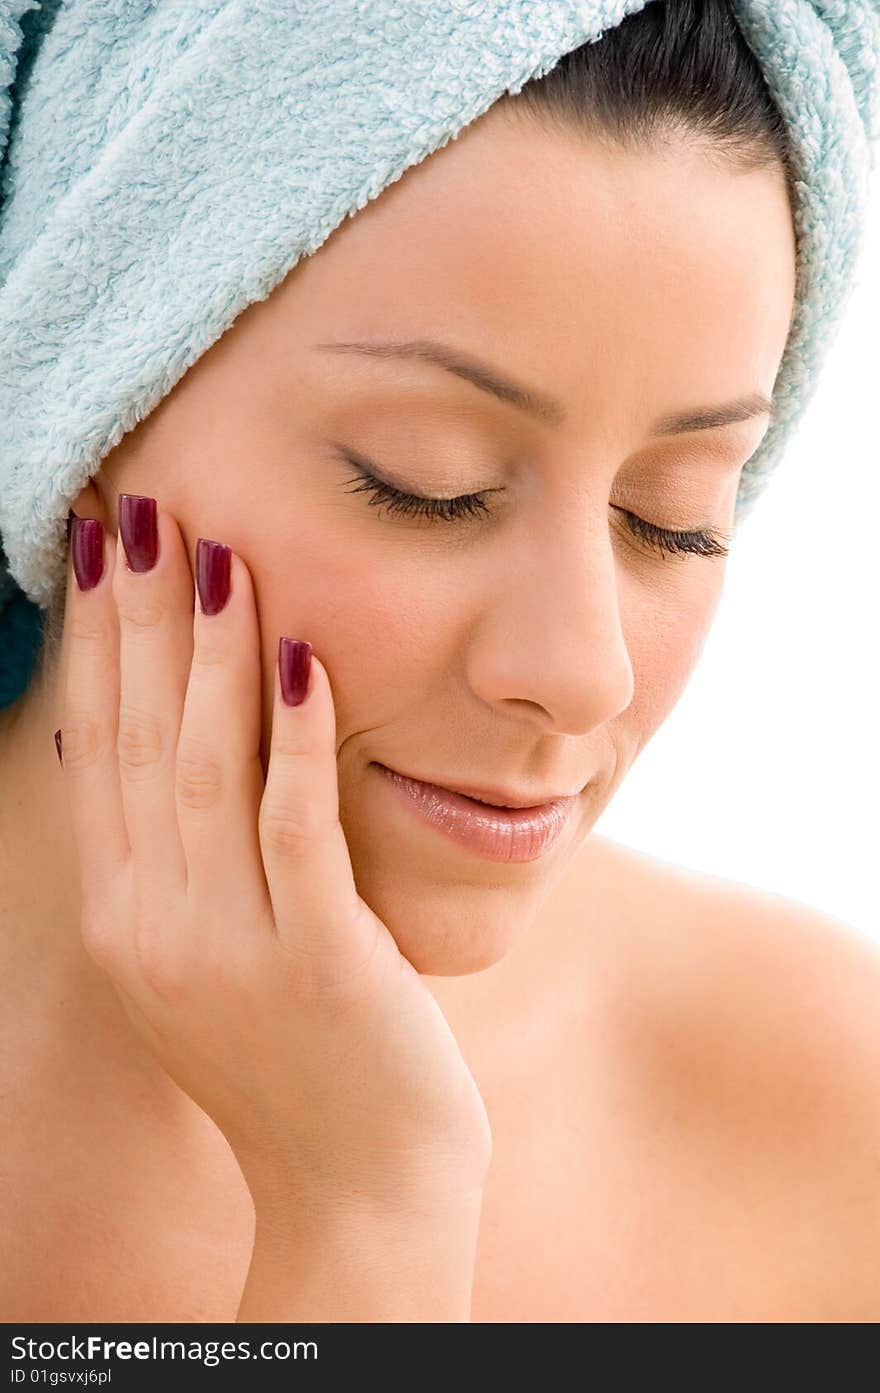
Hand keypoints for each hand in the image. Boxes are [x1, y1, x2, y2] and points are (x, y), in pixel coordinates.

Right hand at [58, 497, 491, 1213]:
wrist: (357, 1182)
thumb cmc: (293, 1057)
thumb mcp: (202, 959)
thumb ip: (171, 862)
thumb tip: (139, 750)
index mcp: (124, 920)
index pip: (98, 752)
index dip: (95, 644)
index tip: (97, 550)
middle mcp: (154, 929)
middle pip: (137, 743)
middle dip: (136, 619)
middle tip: (139, 510)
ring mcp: (229, 948)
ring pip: (207, 772)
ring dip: (209, 655)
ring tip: (217, 553)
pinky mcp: (317, 961)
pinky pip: (298, 828)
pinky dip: (298, 738)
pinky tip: (304, 657)